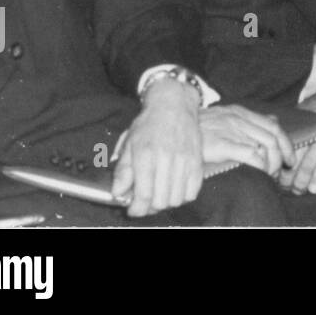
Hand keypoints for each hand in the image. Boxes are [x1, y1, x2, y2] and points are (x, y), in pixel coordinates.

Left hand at [110, 79, 201, 217]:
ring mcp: (185, 161)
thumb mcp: (129, 144)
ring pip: (177, 199)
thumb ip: (123, 171)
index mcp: (146, 156)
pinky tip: (174, 189)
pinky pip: (193, 191)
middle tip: (145, 202)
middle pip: (161, 201)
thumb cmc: (149, 123)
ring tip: (159, 195)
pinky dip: (183, 196)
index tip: (133, 209)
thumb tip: (118, 192)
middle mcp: (167, 159)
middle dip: (150, 207)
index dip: (137, 209)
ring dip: (166, 202)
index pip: (143, 195)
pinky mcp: (197, 161)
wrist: (173, 105)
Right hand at [197, 104, 294, 177]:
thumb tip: (273, 120)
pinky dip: (260, 166)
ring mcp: (231, 130)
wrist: (170, 122)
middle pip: (273, 137)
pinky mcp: (222, 144)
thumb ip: (249, 119)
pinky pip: (251, 155)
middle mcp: (239, 119)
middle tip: (281, 171)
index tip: (289, 159)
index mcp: (241, 112)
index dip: (286, 143)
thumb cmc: (197, 126)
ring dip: (272, 164)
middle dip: (282, 156)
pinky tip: (259, 173)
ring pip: (265, 147)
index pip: (273, 126)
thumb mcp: (225, 116)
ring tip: (268, 175)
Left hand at [278, 80, 315, 195]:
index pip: (283, 151)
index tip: (275, 177)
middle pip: (292, 161)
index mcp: (298, 126)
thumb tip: (274, 147)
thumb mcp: (303, 114)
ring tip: (299, 190)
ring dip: (302, 182)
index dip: (278, 167)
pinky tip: (315, 187)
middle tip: (286, 188)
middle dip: (287, 179)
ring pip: (308, 165)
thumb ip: (289, 129)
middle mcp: (308, 132)